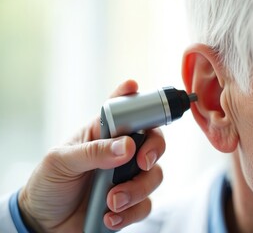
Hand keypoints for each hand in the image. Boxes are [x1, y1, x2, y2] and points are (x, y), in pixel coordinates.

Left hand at [18, 80, 164, 231]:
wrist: (44, 221)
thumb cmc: (49, 183)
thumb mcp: (61, 162)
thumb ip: (93, 152)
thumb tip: (127, 146)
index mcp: (102, 135)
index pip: (124, 111)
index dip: (135, 98)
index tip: (133, 87)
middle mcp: (120, 153)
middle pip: (153, 142)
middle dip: (154, 150)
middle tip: (141, 163)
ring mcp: (127, 178)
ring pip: (154, 176)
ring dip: (137, 190)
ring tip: (112, 201)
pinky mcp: (129, 202)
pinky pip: (144, 205)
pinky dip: (131, 212)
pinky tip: (110, 217)